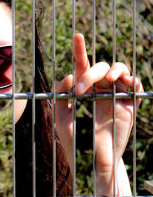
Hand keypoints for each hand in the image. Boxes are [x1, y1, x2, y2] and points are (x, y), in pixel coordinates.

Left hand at [55, 33, 142, 195]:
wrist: (92, 159)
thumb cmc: (74, 139)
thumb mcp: (60, 116)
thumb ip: (60, 95)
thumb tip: (70, 75)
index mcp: (84, 90)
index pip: (82, 67)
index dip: (80, 51)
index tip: (77, 36)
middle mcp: (100, 89)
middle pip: (99, 67)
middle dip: (90, 74)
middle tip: (80, 91)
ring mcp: (115, 95)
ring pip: (119, 69)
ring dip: (115, 69)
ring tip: (110, 78)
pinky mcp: (130, 103)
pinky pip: (136, 84)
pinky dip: (132, 79)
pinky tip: (124, 82)